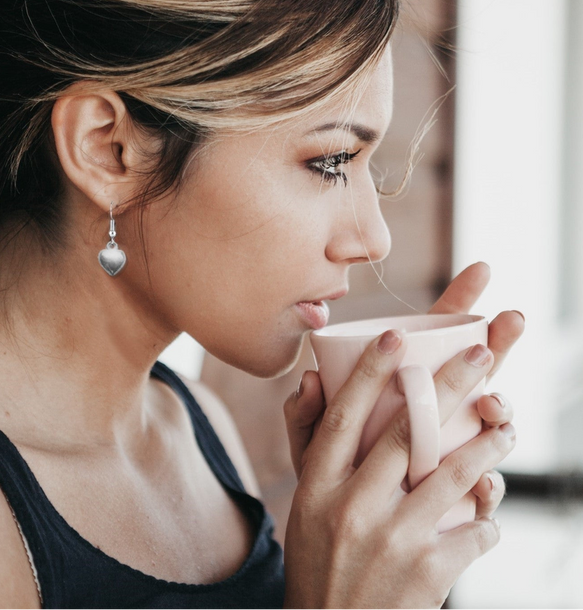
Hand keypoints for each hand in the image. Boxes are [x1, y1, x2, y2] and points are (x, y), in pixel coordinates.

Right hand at [282, 329, 516, 609]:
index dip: (369, 373)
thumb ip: (306, 440)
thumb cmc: (320, 558)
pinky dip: (486, 518)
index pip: (344, 417)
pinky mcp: (428, 574)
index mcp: (317, 486)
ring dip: (487, 446)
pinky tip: (486, 513)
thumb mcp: (304, 503)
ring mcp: (392, 541)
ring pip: (452, 475)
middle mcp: (351, 507)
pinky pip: (474, 531)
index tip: (396, 336)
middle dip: (448, 386)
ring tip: (506, 426)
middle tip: (480, 354)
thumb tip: (311, 379)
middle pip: (405, 433)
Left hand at [285, 262, 523, 481]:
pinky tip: (486, 484)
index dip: (459, 302)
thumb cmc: (327, 484)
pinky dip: (489, 485)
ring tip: (492, 404)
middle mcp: (433, 413)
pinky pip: (483, 487)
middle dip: (497, 342)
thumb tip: (307, 380)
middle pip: (473, 370)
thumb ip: (304, 416)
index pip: (433, 338)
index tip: (483, 270)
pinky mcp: (458, 497)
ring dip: (499, 406)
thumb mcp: (309, 448)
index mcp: (401, 390)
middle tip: (513, 318)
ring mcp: (451, 451)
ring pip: (489, 422)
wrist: (340, 548)